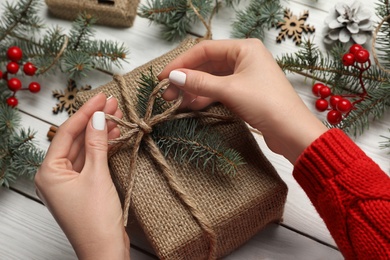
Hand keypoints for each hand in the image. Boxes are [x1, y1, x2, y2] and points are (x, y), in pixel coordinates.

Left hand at [35, 93, 128, 259]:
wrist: (105, 251)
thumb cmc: (96, 219)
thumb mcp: (97, 175)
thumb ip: (96, 144)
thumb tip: (99, 118)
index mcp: (49, 172)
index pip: (66, 133)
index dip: (85, 113)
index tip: (101, 97)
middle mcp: (55, 176)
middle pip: (75, 140)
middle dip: (94, 120)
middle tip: (112, 102)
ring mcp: (69, 182)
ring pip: (84, 150)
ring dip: (100, 133)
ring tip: (118, 115)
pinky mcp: (82, 187)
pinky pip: (90, 161)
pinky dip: (102, 149)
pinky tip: (114, 136)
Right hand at [159, 39, 326, 162]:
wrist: (292, 132)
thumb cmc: (267, 104)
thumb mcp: (229, 90)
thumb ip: (200, 82)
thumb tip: (174, 77)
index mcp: (244, 48)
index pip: (205, 50)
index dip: (181, 63)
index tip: (164, 77)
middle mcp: (244, 59)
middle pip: (207, 65)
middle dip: (186, 78)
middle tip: (166, 93)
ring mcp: (244, 76)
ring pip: (212, 79)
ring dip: (193, 89)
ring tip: (174, 102)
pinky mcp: (244, 93)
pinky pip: (219, 91)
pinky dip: (204, 97)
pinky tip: (190, 105)